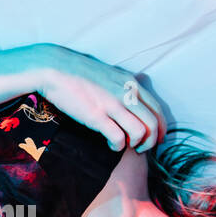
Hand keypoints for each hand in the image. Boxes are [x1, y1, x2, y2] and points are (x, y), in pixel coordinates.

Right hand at [23, 43, 167, 151]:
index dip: (161, 128)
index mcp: (131, 83)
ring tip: (127, 146)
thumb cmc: (79, 73)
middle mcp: (126, 93)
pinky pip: (118, 137)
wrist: (55, 68)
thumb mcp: (109, 74)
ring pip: (141, 132)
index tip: (156, 139)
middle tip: (142, 148)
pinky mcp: (97, 115)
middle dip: (151, 141)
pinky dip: (118, 146)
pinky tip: (112, 145)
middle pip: (153, 123)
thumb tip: (132, 98)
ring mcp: (112, 104)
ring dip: (137, 145)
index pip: (157, 109)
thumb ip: (123, 86)